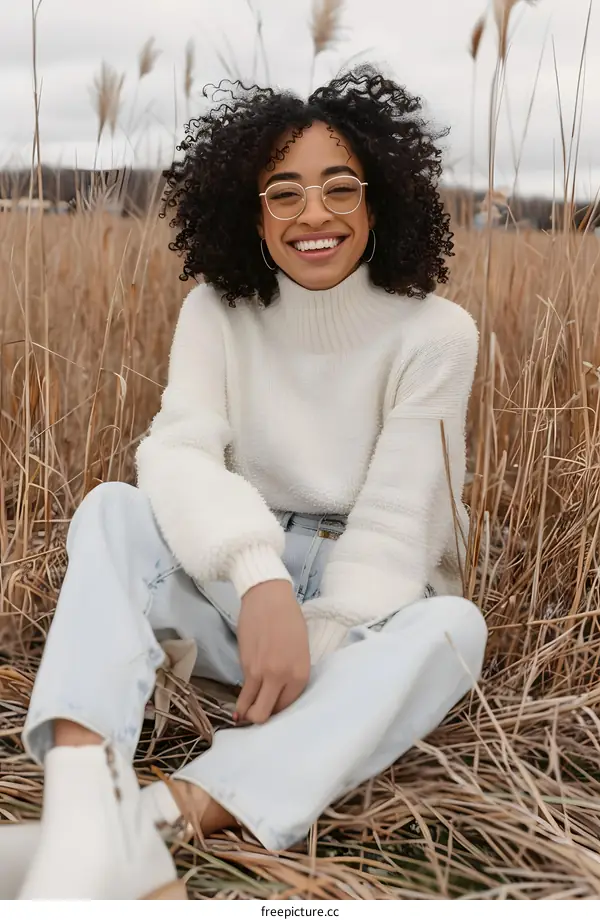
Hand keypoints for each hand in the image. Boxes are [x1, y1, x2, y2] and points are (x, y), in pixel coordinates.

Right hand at [235, 579, 310, 724]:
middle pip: (265, 715)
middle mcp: (280, 677)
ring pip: (249, 708)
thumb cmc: (289, 619)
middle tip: (258, 713)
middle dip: (260, 718)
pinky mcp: (244, 665)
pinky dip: (242, 696)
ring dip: (246, 713)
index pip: (287, 708)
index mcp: (299, 674)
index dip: (279, 711)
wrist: (267, 597)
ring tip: (244, 715)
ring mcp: (259, 672)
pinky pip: (244, 689)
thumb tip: (278, 693)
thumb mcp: (301, 650)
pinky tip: (243, 695)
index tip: (274, 708)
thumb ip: (292, 674)